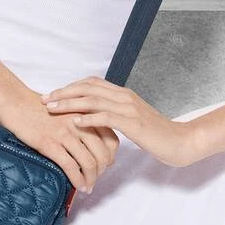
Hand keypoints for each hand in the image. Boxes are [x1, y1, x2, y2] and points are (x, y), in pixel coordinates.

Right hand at [0, 87, 119, 193]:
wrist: (17, 102)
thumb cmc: (40, 108)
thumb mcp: (68, 111)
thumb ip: (82, 124)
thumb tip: (91, 146)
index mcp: (87, 115)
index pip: (112, 140)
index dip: (111, 156)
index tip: (104, 165)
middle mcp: (80, 123)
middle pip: (103, 154)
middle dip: (102, 171)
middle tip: (95, 179)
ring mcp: (66, 134)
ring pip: (89, 162)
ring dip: (91, 179)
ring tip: (88, 187)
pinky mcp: (50, 143)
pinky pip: (71, 167)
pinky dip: (78, 180)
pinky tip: (78, 186)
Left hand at [40, 76, 194, 166]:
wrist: (179, 142)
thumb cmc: (155, 134)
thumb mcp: (132, 120)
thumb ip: (115, 115)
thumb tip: (95, 117)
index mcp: (123, 94)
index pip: (92, 83)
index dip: (71, 86)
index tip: (53, 94)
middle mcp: (125, 96)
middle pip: (88, 88)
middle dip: (64, 92)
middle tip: (45, 99)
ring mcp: (129, 108)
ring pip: (94, 100)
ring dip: (70, 104)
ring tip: (52, 109)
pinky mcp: (133, 123)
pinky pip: (107, 117)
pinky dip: (89, 118)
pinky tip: (75, 123)